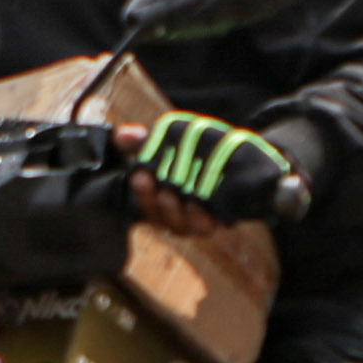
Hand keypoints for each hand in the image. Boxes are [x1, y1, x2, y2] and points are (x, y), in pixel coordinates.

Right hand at [117, 116, 300, 227]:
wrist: (238, 160)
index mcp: (160, 200)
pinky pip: (211, 226)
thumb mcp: (169, 142)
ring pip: (186, 227)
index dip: (142, 195)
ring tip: (187, 199)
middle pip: (163, 220)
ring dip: (184, 215)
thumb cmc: (193, 153)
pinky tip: (208, 206)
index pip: (145, 207)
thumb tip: (124, 134)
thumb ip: (144, 140)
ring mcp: (199, 219)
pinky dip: (208, 218)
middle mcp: (178, 215)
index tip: (140, 176)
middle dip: (159, 205)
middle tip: (163, 189)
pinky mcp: (221, 219)